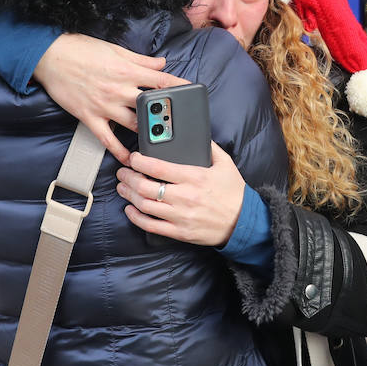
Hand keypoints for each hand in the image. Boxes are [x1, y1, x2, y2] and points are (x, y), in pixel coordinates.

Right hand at [35, 34, 189, 164]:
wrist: (51, 57)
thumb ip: (141, 60)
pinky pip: (107, 138)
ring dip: (147, 134)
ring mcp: (104, 105)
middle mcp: (119, 90)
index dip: (179, 88)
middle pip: (150, 107)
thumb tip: (161, 64)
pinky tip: (128, 158)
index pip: (160, 81)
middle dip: (165, 116)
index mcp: (127, 71)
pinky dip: (118, 150)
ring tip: (161, 143)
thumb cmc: (82, 50)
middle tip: (179, 125)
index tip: (192, 94)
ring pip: (133, 124)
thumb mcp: (115, 50)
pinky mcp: (89, 117)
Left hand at [116, 143, 245, 246]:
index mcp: (194, 177)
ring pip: (145, 205)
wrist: (243, 222)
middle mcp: (185, 196)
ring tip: (123, 187)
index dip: (139, 161)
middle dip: (129, 177)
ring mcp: (180, 216)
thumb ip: (210, 147)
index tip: (133, 157)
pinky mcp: (179, 232)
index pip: (158, 167)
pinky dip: (136, 217)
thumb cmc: (234, 193)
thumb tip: (198, 134)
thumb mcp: (226, 164)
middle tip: (123, 172)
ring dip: (129, 195)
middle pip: (145, 187)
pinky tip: (130, 209)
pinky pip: (151, 225)